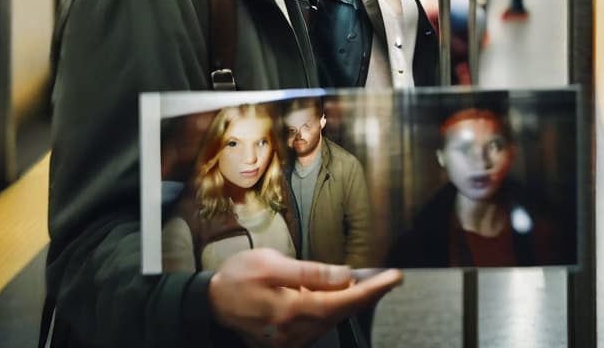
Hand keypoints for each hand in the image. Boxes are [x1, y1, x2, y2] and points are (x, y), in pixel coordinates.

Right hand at [208, 248, 401, 346]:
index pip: (342, 301)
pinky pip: (317, 328)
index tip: (393, 278)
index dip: (371, 290)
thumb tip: (344, 276)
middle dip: (368, 296)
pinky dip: (331, 312)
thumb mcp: (271, 263)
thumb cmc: (239, 276)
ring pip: (330, 322)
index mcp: (291, 309)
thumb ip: (310, 272)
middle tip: (389, 279)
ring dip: (350, 304)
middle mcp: (293, 331)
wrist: (210, 302)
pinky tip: (335, 297)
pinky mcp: (285, 343)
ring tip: (366, 284)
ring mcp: (289, 341)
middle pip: (340, 314)